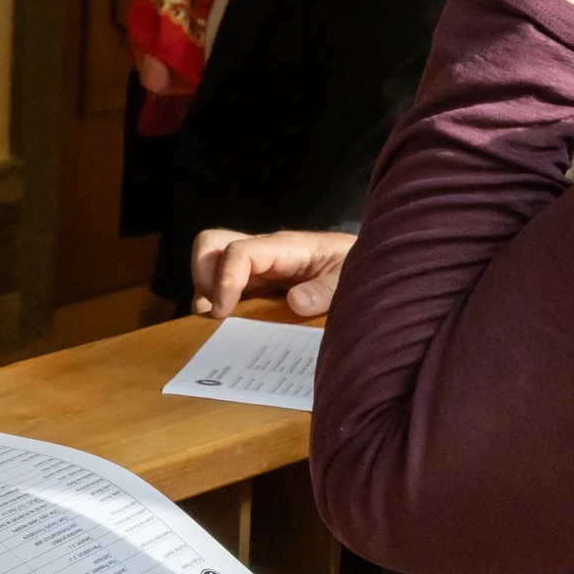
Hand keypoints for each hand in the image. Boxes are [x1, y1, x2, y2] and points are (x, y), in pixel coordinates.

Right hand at [189, 228, 355, 317]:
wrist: (370, 264)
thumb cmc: (356, 266)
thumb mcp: (350, 277)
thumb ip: (327, 290)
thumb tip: (296, 302)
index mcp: (284, 248)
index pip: (238, 252)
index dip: (224, 280)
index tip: (222, 313)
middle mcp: (262, 253)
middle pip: (211, 245)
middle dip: (202, 277)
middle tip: (214, 313)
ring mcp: (256, 267)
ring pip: (211, 264)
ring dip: (206, 293)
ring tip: (216, 325)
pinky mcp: (256, 283)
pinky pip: (224, 285)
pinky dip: (218, 304)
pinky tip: (229, 328)